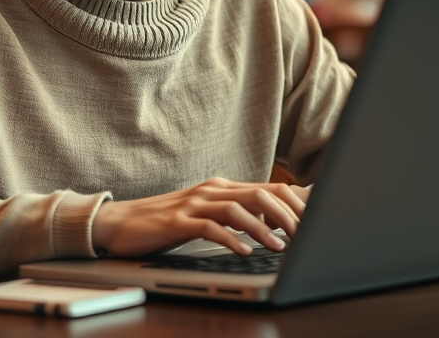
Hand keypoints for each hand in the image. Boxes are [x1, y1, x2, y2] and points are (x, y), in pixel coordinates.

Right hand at [91, 178, 305, 258]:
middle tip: (307, 236)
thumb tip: (275, 225)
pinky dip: (229, 239)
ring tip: (280, 246)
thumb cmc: (168, 222)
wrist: (121, 222)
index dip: (296, 204)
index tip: (316, 223)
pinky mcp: (177, 221)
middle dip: (288, 215)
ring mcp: (194, 203)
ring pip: (237, 209)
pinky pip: (208, 227)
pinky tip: (244, 252)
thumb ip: (237, 215)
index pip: (270, 188)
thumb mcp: (208, 215)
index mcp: (223, 187)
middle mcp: (212, 190)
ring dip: (263, 228)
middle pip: (260, 194)